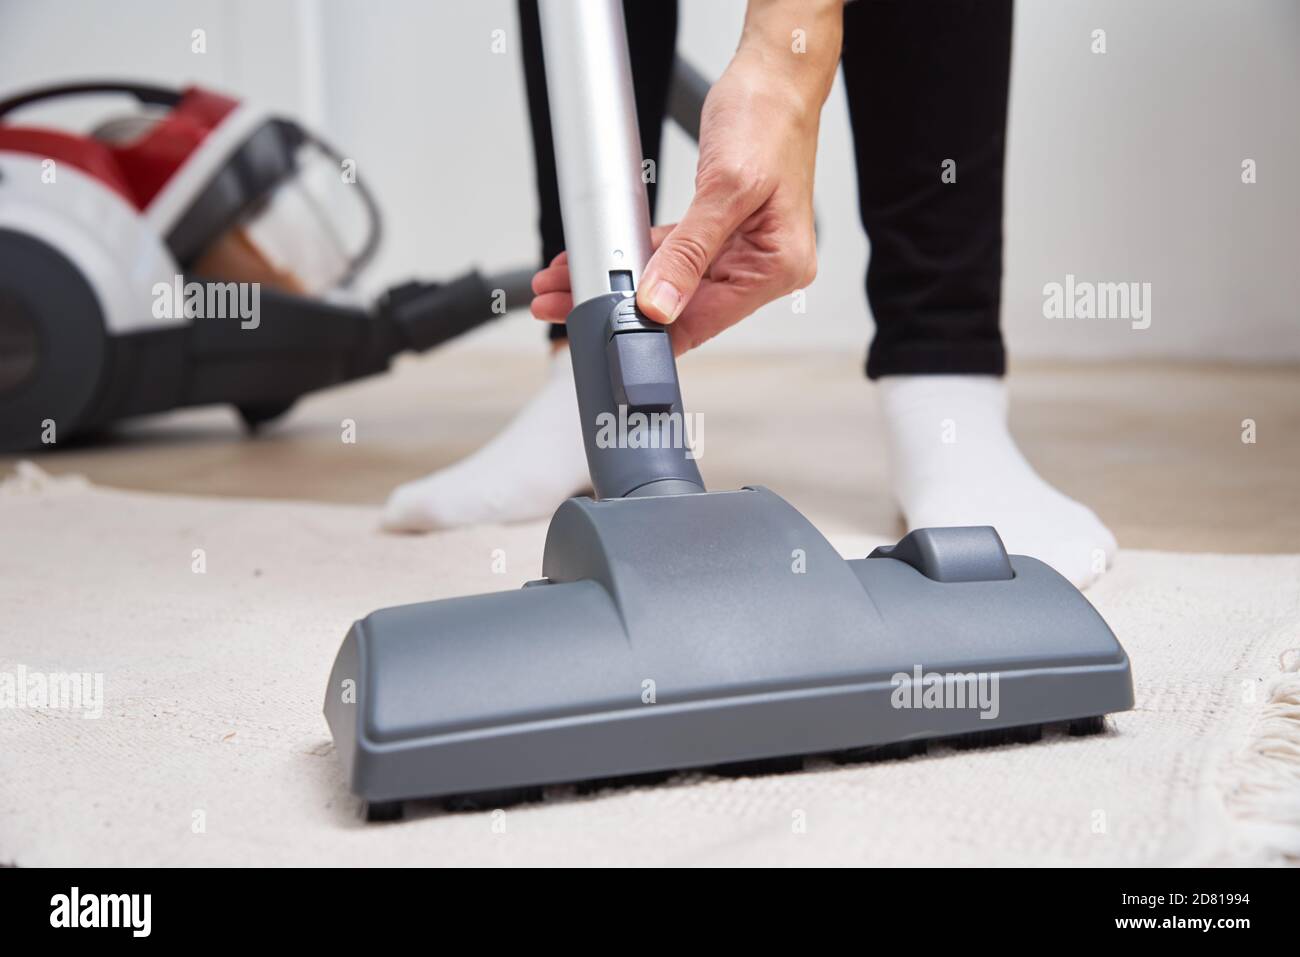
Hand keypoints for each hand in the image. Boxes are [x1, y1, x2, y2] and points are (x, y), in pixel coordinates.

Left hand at [532, 0, 841, 354]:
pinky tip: (603, 257)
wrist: (776, 76)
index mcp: (777, 267)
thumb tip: (659, 303)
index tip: (601, 329)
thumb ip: (689, 252)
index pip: (705, 320)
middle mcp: (763, 267)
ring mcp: (742, 251)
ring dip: (622, 283)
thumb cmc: (769, 119)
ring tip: (569, 281)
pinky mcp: (722, 234)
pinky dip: (639, 257)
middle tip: (562, 301)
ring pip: (671, 283)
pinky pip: (675, 256)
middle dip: (621, 306)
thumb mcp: (725, 188)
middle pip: (682, 307)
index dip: (649, 331)